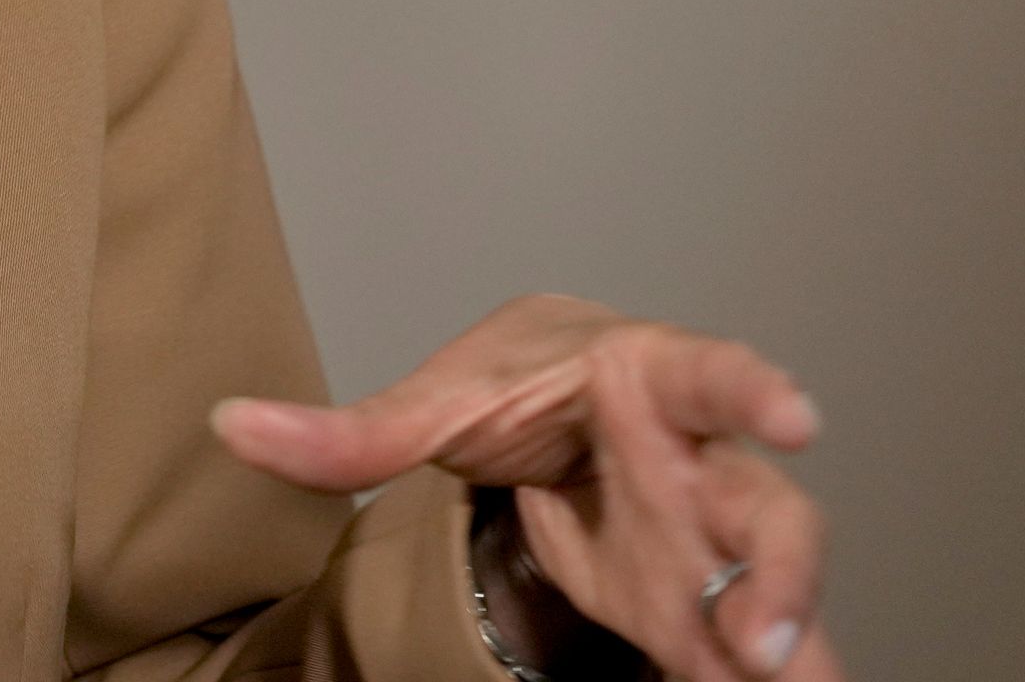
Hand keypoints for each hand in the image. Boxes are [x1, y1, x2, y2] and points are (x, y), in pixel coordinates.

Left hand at [211, 295, 834, 681]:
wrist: (561, 411)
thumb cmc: (523, 386)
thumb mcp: (437, 402)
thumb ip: (349, 429)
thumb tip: (233, 426)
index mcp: (647, 377)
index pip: (708, 373)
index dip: (752, 389)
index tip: (792, 415)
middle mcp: (701, 460)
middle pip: (766, 505)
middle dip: (779, 566)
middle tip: (760, 631)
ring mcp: (715, 538)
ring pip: (775, 586)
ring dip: (786, 639)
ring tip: (771, 679)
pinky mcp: (706, 602)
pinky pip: (748, 646)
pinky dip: (762, 677)